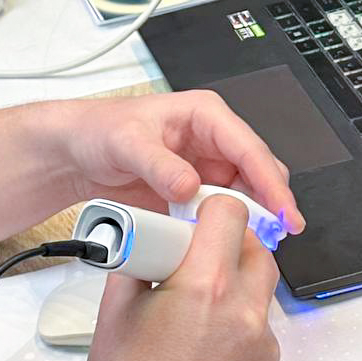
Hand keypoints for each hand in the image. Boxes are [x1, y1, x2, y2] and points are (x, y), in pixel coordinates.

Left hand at [52, 86, 303, 236]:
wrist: (76, 152)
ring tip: (255, 244)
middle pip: (258, 173)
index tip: (285, 212)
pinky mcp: (196, 192)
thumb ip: (158, 165)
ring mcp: (207, 168)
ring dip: (251, 219)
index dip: (271, 182)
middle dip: (271, 203)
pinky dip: (226, 228)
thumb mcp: (127, 143)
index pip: (250, 149)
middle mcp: (213, 141)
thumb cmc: (100, 131)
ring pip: (245, 196)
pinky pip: (221, 212)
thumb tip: (189, 186)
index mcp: (206, 116)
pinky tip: (226, 243)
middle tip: (277, 236)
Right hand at [81, 192, 280, 360]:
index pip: (230, 215)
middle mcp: (244, 314)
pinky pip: (262, 337)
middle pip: (257, 251)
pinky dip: (240, 334)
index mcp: (204, 288)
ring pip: (261, 296)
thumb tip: (150, 242)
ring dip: (237, 292)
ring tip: (195, 319)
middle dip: (230, 249)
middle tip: (197, 265)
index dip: (210, 212)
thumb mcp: (115, 311)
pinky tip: (204, 357)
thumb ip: (139, 264)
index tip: (196, 221)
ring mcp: (263, 350)